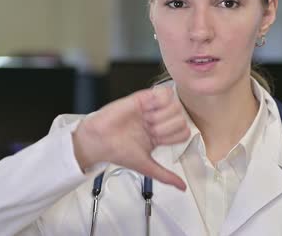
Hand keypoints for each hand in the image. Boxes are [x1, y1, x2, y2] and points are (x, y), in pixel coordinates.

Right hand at [72, 86, 189, 189]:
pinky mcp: (143, 98)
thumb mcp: (146, 167)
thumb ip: (166, 176)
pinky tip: (147, 109)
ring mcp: (152, 108)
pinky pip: (164, 93)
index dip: (172, 137)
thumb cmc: (118, 152)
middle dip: (166, 127)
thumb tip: (182, 188)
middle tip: (150, 130)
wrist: (99, 141)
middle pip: (181, 119)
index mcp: (160, 134)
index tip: (157, 140)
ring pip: (175, 106)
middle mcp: (158, 120)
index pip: (183, 132)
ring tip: (147, 120)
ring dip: (161, 116)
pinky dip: (159, 102)